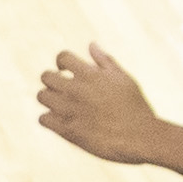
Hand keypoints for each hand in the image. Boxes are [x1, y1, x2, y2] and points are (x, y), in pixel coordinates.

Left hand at [35, 45, 171, 163]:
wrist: (140, 138)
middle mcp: (76, 90)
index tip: (66, 70)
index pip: (62, 57)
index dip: (61, 62)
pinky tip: (61, 121)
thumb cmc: (135, 107)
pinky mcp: (67, 130)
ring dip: (49, 99)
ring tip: (61, 106)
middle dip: (52, 80)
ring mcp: (70, 110)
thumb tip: (91, 44)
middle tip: (62, 90)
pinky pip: (43, 119)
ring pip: (42, 96)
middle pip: (46, 76)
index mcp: (91, 75)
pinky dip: (49, 119)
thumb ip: (105, 61)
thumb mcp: (124, 79)